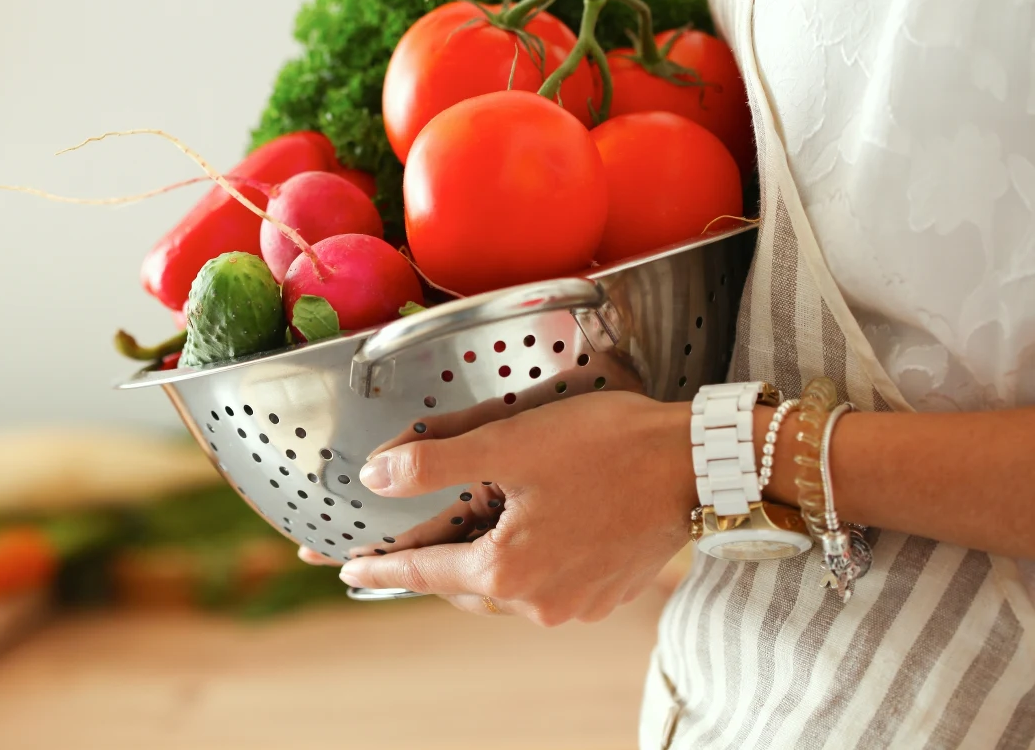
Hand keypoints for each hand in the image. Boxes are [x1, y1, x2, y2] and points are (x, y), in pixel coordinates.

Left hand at [330, 391, 695, 625]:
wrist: (699, 464)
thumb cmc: (608, 447)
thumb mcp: (509, 444)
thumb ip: (434, 464)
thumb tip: (378, 477)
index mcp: (508, 570)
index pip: (422, 572)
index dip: (381, 567)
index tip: (349, 568)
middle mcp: (539, 601)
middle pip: (463, 583)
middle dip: (433, 558)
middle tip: (407, 536)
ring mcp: (576, 604)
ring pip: (504, 586)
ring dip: (481, 557)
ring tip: (469, 523)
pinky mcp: (605, 593)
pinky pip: (544, 583)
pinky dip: (523, 559)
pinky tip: (528, 525)